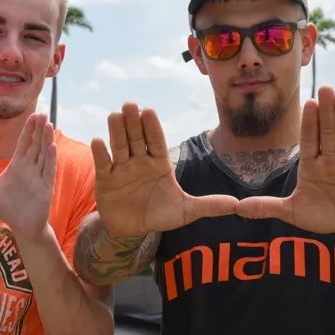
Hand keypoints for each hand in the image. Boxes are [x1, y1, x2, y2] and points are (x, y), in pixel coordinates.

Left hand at [0, 113, 57, 241]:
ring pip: (44, 154)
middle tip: (42, 113)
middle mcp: (30, 168)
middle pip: (36, 144)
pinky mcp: (45, 188)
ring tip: (49, 124)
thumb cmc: (8, 207)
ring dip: (46, 139)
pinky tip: (52, 147)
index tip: (33, 115)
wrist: (22, 226)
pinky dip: (50, 159)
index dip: (28, 130)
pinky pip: (48, 171)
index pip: (24, 143)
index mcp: (18, 165)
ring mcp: (39, 177)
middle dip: (39, 129)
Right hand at [90, 103, 237, 236]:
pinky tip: (98, 141)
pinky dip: (100, 153)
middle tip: (131, 104)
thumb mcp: (186, 211)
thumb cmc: (160, 215)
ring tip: (115, 115)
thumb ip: (209, 205)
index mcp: (159, 163)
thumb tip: (237, 204)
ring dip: (116, 131)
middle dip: (134, 122)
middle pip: (136, 138)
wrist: (133, 230)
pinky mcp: (106, 180)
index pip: (156, 141)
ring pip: (119, 146)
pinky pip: (103, 164)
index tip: (149, 111)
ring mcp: (121, 168)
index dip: (152, 127)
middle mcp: (139, 161)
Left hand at [235, 87, 334, 232]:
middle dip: (326, 111)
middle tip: (325, 87)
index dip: (309, 122)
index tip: (308, 103)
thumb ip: (267, 207)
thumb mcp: (293, 212)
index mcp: (311, 165)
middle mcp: (330, 159)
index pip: (309, 140)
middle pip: (327, 132)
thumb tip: (238, 208)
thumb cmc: (322, 216)